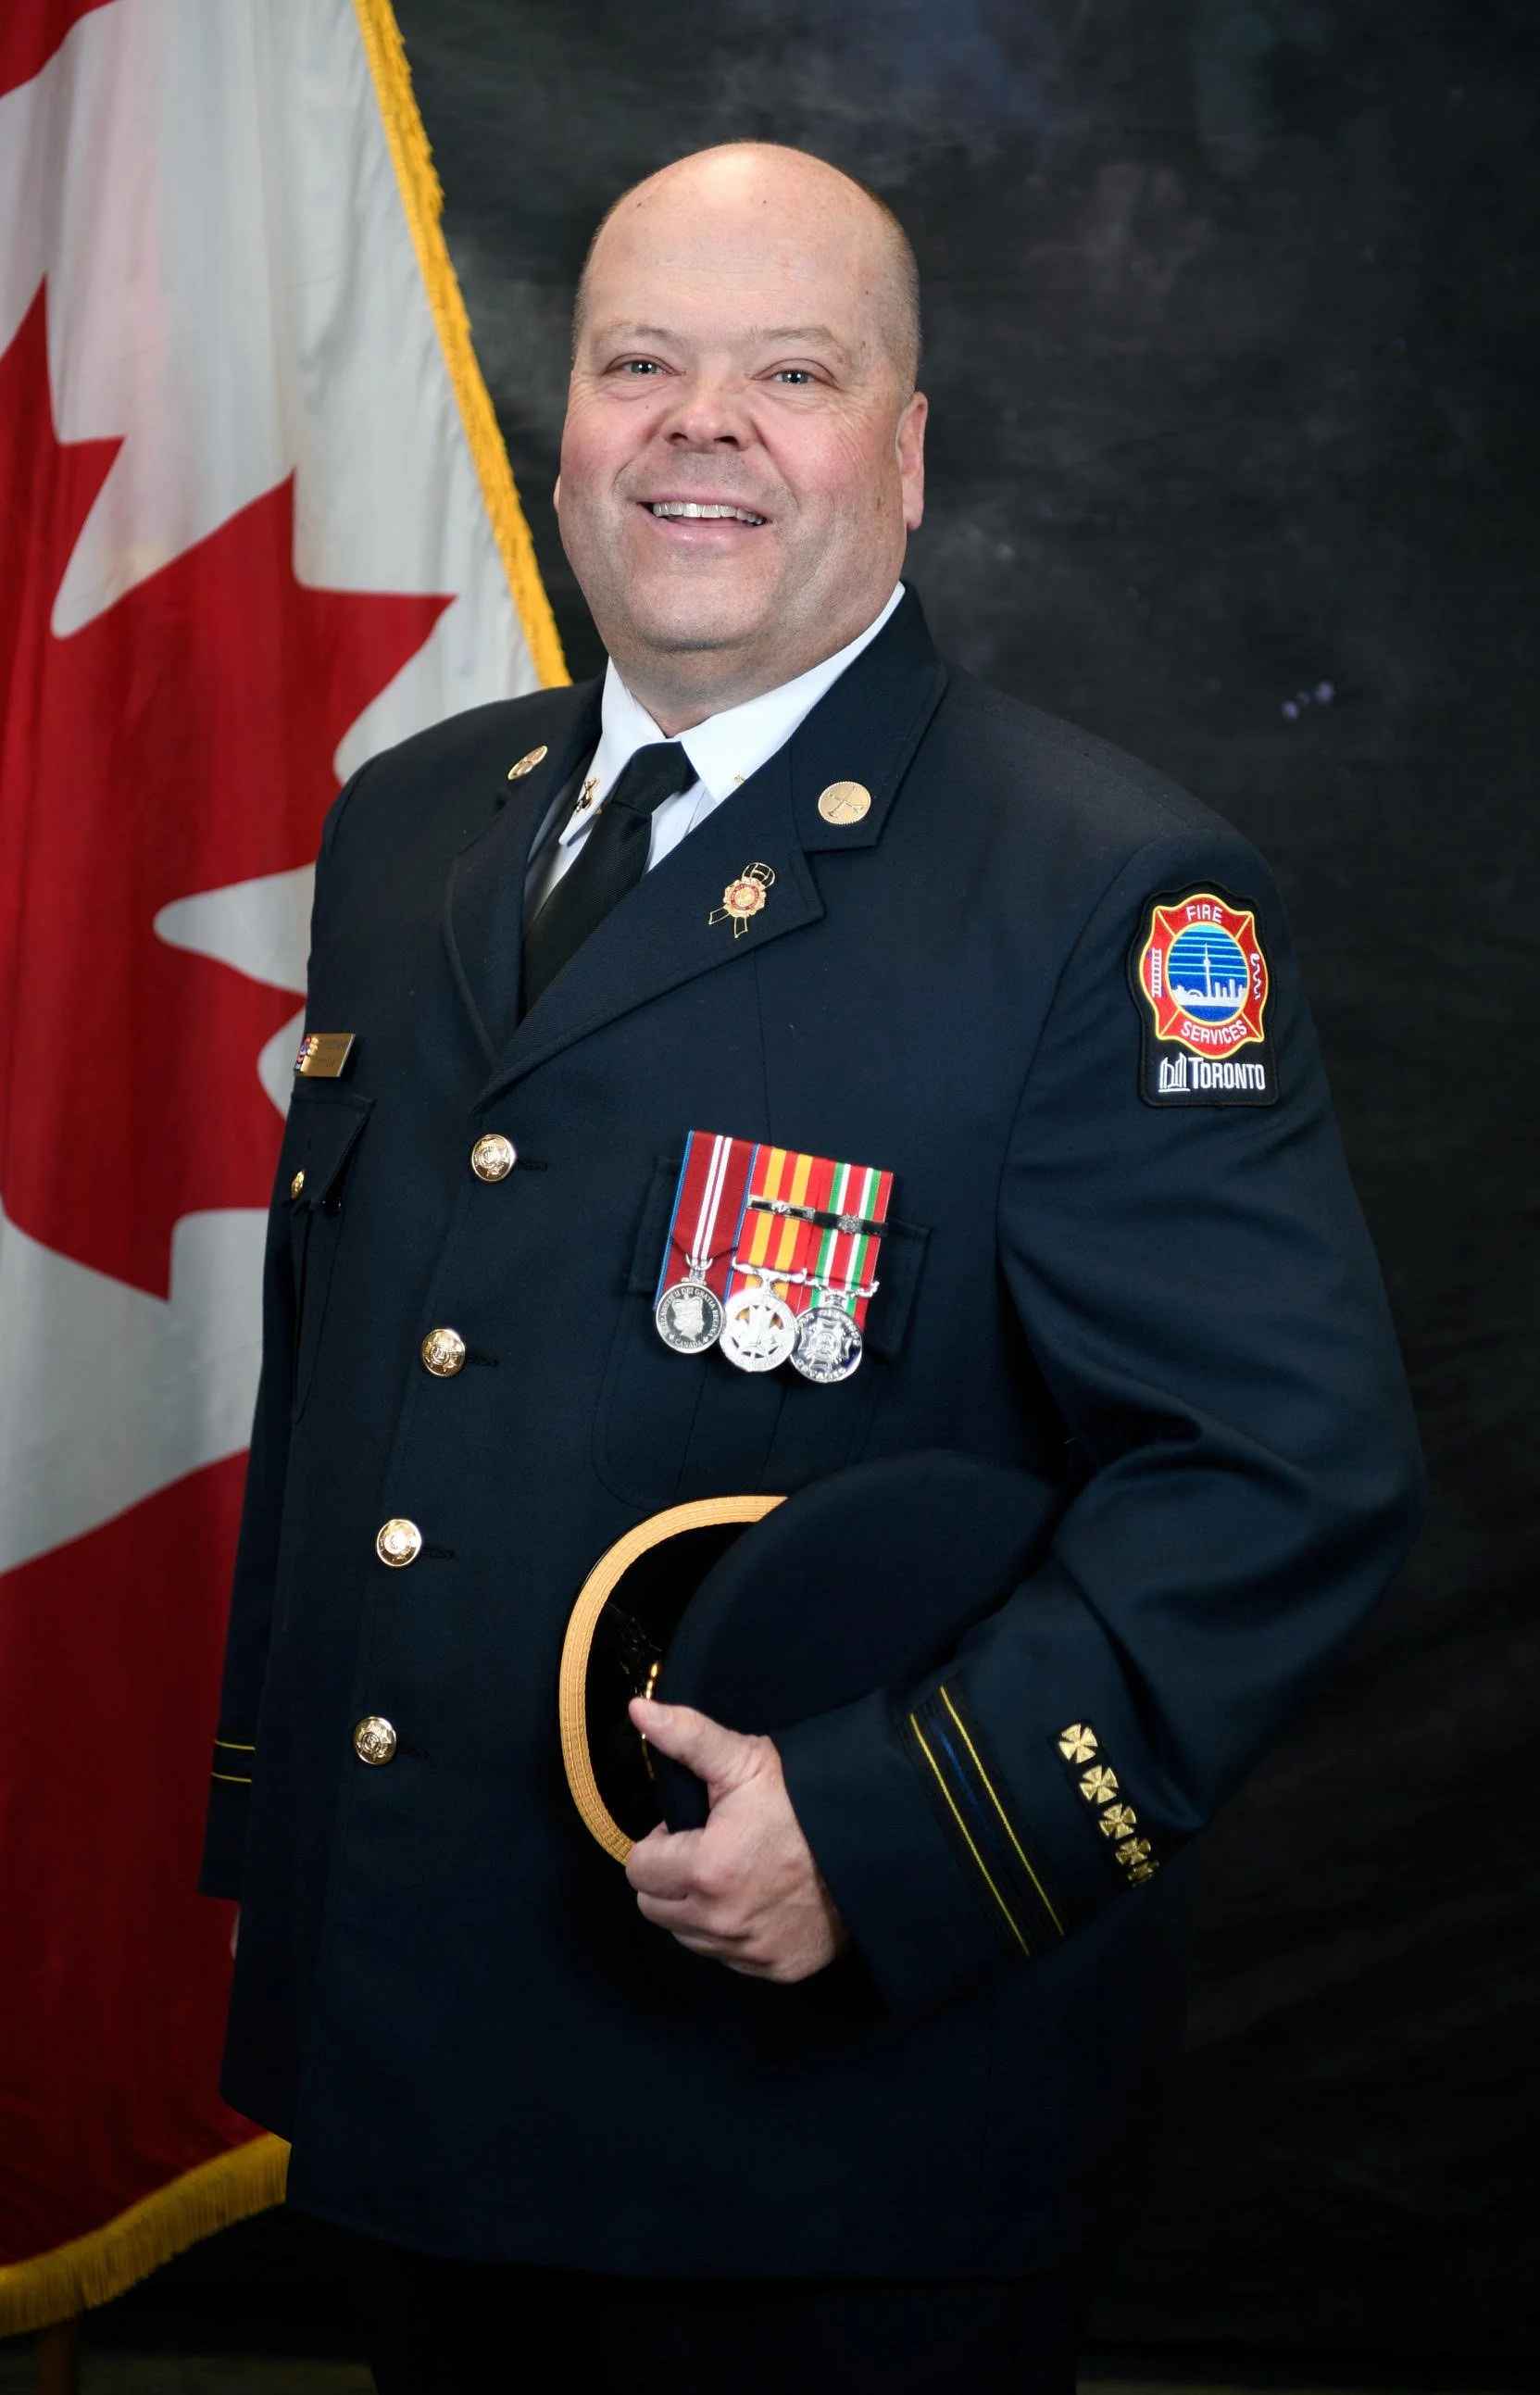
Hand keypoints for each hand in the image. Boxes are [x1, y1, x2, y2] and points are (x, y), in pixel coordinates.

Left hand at [624, 1699, 847, 1982]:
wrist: (875, 1840)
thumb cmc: (804, 1798)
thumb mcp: (745, 1759)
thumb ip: (686, 1737)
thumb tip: (638, 1710)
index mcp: (705, 1869)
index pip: (639, 1869)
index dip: (660, 1843)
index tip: (691, 1828)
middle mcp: (721, 1920)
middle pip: (655, 1908)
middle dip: (671, 1877)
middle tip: (708, 1848)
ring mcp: (750, 1951)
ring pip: (688, 1936)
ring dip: (697, 1908)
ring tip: (734, 1873)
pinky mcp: (776, 1969)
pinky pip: (727, 1957)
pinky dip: (732, 1933)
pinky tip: (758, 1900)